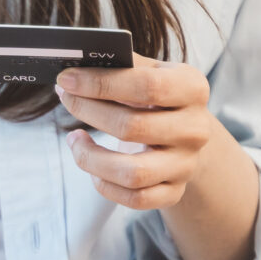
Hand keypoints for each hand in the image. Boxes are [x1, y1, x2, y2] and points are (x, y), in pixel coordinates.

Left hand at [55, 53, 213, 209]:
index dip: (100, 83)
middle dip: (87, 111)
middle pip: (131, 127)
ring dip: (89, 158)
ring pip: (131, 173)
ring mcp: (185, 164)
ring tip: (73, 139)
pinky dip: (103, 184)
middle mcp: (195, 129)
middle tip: (66, 99)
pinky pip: (134, 199)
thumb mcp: (148, 71)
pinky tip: (92, 168)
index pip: (146, 86)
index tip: (66, 79)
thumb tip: (76, 60)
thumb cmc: (155, 97)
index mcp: (192, 89)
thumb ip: (120, 63)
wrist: (183, 133)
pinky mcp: (173, 191)